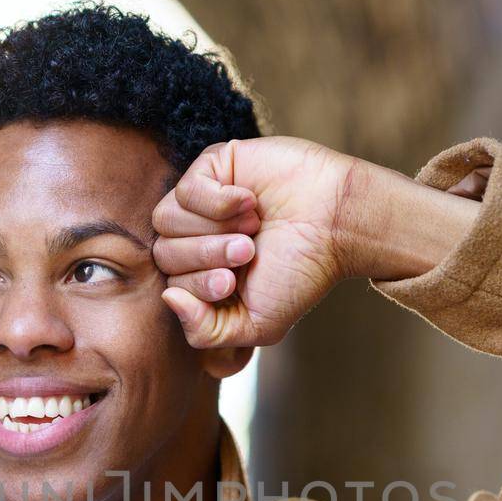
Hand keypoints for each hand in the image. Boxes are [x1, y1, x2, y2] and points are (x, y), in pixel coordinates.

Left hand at [152, 136, 358, 348]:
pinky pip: (186, 190)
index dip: (197, 286)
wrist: (337, 224)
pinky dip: (218, 202)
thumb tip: (169, 298)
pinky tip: (249, 203)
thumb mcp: (258, 324)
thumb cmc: (301, 272)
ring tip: (252, 230)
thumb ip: (207, 332)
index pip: (170, 284)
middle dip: (206, 257)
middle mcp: (197, 237)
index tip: (235, 282)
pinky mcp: (212, 168)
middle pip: (164, 252)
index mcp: (204, 274)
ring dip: (213, 231)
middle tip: (248, 252)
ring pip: (166, 220)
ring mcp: (201, 201)